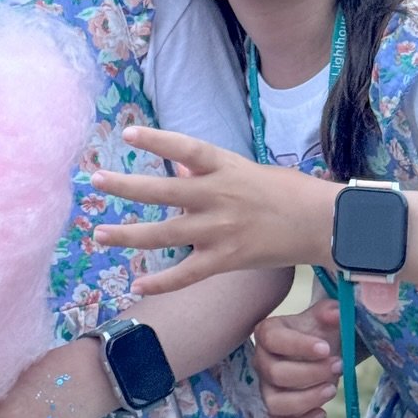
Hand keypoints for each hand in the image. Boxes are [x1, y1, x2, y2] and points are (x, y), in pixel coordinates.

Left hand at [91, 127, 334, 291]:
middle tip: (96, 181)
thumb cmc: (285, 191)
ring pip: (166, 235)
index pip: (186, 149)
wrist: (322, 224)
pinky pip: (188, 274)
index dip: (158, 140)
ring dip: (129, 236)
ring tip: (99, 234)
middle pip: (163, 192)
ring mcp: (221, 230)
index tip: (128, 134)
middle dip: (126, 187)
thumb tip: (178, 175)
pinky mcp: (227, 259)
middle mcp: (219, 196)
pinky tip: (137, 284)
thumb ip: (208, 174)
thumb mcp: (245, 171)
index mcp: (225, 167)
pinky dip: (162, 281)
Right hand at [252, 299, 342, 417]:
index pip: (272, 340)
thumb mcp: (325, 320)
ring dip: (306, 399)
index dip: (298, 346)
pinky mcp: (274, 414)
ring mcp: (264, 390)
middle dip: (310, 373)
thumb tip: (335, 313)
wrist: (322, 356)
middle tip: (339, 366)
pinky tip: (322, 414)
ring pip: (274, 403)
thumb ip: (329, 313)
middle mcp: (260, 362)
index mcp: (267, 334)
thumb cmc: (319, 335)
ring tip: (332, 389)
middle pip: (275, 374)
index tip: (326, 348)